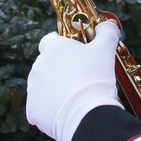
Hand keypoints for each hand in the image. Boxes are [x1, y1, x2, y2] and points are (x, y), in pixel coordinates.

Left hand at [26, 20, 121, 140]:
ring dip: (55, 89)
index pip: (50, 40)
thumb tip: (107, 25)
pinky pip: (41, 107)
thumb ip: (106, 33)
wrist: (86, 115)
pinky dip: (51, 109)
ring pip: (44, 86)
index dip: (62, 46)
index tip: (74, 54)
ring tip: (76, 97)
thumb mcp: (105, 50)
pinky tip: (67, 111)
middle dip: (60, 70)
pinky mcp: (32, 109)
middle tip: (81, 78)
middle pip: (48, 64)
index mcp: (53, 48)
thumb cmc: (95, 79)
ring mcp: (34, 88)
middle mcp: (39, 66)